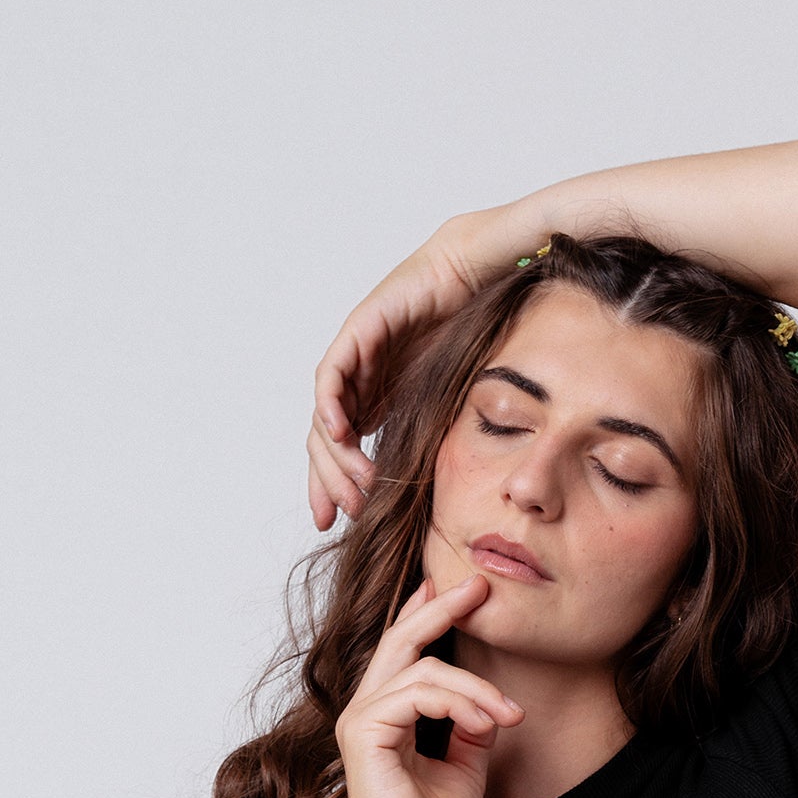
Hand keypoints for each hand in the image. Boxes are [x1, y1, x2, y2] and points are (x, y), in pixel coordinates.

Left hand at [307, 217, 492, 531]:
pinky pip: (332, 376)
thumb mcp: (451, 403)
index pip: (340, 450)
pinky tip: (343, 433)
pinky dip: (331, 405)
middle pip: (325, 441)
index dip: (333, 486)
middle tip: (348, 514)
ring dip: (335, 456)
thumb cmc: (471, 332)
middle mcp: (359, 382)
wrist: (472, 277)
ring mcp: (355, 358)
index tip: (340, 521)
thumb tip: (440, 497)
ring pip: (324, 415)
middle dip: (331, 482)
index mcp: (375, 399)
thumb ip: (435, 438)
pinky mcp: (359, 333)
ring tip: (358, 487)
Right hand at [334, 569, 523, 797]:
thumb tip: (489, 704)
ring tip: (507, 714)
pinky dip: (460, 703)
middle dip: (441, 608)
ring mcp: (362, 717)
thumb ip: (471, 730)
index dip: (428, 615)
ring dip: (476, 688)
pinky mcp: (366, 729)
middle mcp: (367, 709)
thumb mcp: (465, 767)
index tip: (461, 592)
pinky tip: (486, 723)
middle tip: (477, 586)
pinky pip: (420, 693)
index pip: (404, 651)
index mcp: (385, 715)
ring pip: (425, 669)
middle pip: (402, 639)